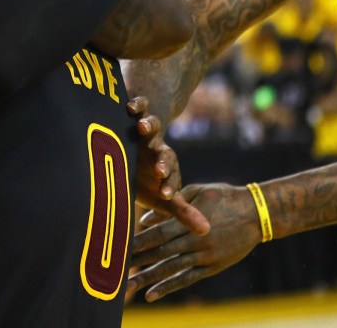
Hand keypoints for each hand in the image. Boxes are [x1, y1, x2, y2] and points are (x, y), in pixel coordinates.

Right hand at [126, 97, 209, 235]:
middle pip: (162, 152)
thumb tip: (206, 231)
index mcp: (165, 168)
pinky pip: (139, 106)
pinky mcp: (134, 115)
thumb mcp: (163, 197)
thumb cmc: (146, 180)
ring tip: (141, 126)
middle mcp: (156, 148)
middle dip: (160, 160)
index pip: (169, 177)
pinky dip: (137, 105)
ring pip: (152, 127)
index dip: (167, 185)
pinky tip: (130, 106)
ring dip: (149, 126)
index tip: (165, 195)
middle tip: (159, 169)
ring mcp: (145, 131)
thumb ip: (182, 211)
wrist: (133, 151)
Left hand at [128, 183, 260, 301]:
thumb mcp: (197, 192)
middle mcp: (196, 242)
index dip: (137, 242)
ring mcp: (205, 257)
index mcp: (190, 222)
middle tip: (115, 269)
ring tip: (128, 286)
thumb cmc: (224, 197)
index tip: (119, 247)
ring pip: (171, 270)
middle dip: (137, 261)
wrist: (258, 213)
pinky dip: (169, 287)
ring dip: (148, 278)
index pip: (157, 234)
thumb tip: (145, 219)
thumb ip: (172, 206)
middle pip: (160, 254)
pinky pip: (187, 279)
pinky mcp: (213, 267)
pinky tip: (152, 294)